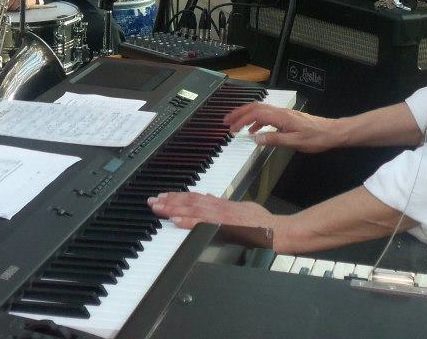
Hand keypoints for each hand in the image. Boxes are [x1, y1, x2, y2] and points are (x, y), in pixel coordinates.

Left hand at [147, 192, 285, 246]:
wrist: (273, 231)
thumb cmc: (261, 222)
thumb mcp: (240, 207)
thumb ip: (223, 204)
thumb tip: (210, 198)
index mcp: (220, 204)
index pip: (195, 197)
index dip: (178, 196)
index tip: (164, 196)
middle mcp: (217, 208)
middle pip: (189, 201)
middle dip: (169, 201)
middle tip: (153, 201)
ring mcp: (219, 217)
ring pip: (191, 209)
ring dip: (173, 208)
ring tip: (158, 208)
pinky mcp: (222, 226)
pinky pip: (202, 223)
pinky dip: (188, 221)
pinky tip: (175, 221)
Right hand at [225, 103, 339, 152]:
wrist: (332, 132)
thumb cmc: (316, 138)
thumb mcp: (294, 142)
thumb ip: (274, 139)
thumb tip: (255, 138)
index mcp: (280, 117)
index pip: (255, 114)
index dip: (240, 120)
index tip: (230, 127)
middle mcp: (280, 112)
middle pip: (255, 107)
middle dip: (239, 113)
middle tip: (226, 121)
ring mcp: (284, 114)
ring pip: (260, 110)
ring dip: (247, 116)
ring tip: (237, 127)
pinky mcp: (287, 118)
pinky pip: (267, 115)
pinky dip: (257, 121)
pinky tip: (256, 131)